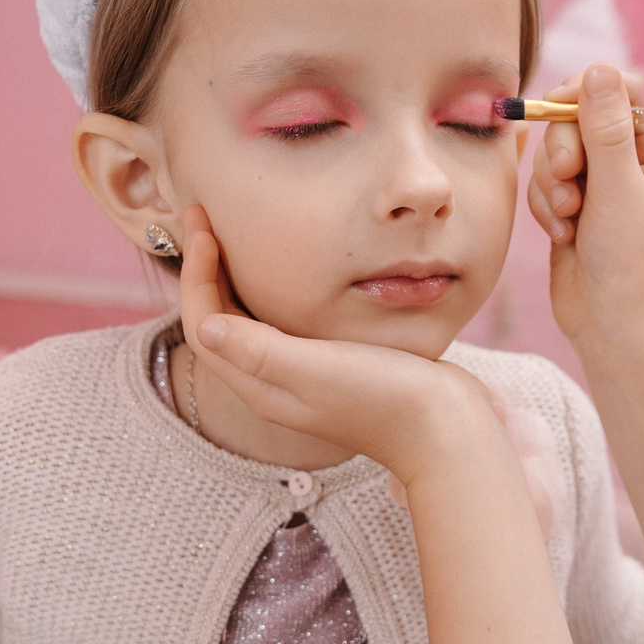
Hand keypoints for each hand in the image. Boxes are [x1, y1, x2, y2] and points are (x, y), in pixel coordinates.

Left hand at [176, 206, 499, 489]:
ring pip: (250, 320)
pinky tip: (288, 266)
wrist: (447, 429)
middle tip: (203, 214)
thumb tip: (205, 326)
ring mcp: (304, 374)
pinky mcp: (334, 364)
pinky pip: (285, 319)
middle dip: (207, 269)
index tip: (205, 228)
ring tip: (231, 232)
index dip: (197, 276)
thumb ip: (259, 350)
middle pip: (221, 322)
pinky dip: (272, 288)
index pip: (205, 327)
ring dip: (234, 277)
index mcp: (262, 386)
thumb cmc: (384, 398)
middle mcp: (275, 383)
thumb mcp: (316, 368)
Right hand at [527, 63, 643, 357]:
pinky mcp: (569, 210)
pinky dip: (545, 207)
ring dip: (551, 185)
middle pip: (575, 119)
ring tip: (568, 221)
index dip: (585, 91)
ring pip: (553, 153)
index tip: (561, 106)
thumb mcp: (619, 191)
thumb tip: (599, 67)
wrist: (615, 330)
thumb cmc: (631, 265)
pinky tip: (562, 238)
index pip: (618, 91)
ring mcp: (595, 187)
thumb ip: (605, 130)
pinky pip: (542, 186)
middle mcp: (624, 163)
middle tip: (568, 180)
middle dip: (562, 148)